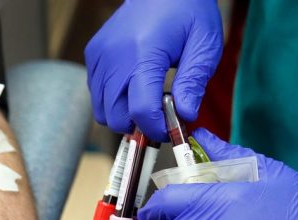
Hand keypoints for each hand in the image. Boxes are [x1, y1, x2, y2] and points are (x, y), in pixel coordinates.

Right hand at [85, 0, 222, 140]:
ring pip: (102, 111)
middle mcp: (114, 56)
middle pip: (116, 117)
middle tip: (159, 116)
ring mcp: (100, 56)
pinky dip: (113, 101)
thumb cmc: (187, 12)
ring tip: (147, 100)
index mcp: (144, 53)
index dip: (156, 129)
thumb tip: (186, 116)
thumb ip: (194, 82)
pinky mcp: (93, 55)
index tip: (171, 129)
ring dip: (124, 115)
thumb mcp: (204, 44)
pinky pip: (96, 95)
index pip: (141, 110)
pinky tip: (133, 87)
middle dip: (138, 126)